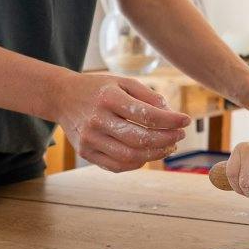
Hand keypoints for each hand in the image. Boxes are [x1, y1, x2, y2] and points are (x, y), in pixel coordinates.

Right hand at [57, 72, 190, 170]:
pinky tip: (148, 154)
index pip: (146, 115)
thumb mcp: (123, 82)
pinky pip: (116, 166)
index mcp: (108, 98)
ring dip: (154, 155)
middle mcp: (97, 120)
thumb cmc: (99, 89)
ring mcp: (89, 139)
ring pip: (130, 157)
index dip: (170, 121)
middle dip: (166, 140)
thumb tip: (171, 115)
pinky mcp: (85, 153)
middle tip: (179, 136)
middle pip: (140, 140)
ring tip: (167, 146)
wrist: (62, 97)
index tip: (185, 121)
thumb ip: (149, 96)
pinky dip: (137, 163)